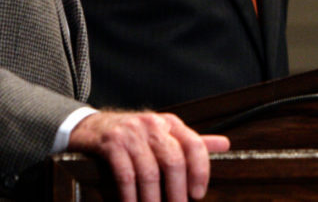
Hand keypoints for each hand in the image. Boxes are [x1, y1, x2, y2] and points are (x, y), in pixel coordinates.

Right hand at [68, 110, 229, 201]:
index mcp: (170, 123)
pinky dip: (130, 196)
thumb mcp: (164, 133)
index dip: (200, 171)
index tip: (199, 194)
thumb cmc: (134, 135)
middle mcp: (153, 124)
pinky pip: (126, 175)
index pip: (194, 144)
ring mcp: (131, 133)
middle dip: (177, 192)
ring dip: (153, 199)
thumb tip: (225, 144)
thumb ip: (191, 142)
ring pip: (149, 172)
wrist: (92, 126)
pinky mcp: (112, 144)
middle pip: (173, 160)